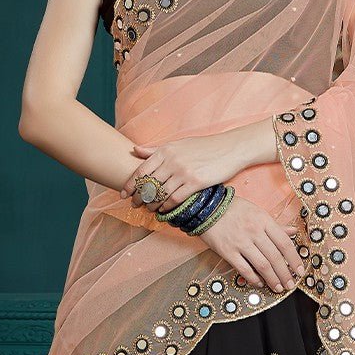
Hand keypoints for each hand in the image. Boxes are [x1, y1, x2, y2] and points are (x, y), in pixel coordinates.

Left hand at [119, 130, 248, 214]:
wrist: (229, 148)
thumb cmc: (203, 146)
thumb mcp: (178, 144)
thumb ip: (156, 149)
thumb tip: (135, 150)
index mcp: (165, 150)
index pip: (141, 170)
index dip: (130, 184)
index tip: (124, 193)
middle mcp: (172, 161)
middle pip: (148, 184)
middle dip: (139, 197)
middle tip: (135, 205)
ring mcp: (183, 172)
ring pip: (160, 194)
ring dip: (152, 205)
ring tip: (149, 209)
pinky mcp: (195, 183)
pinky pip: (175, 199)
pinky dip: (167, 207)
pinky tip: (164, 210)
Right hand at [195, 195, 304, 292]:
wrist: (207, 207)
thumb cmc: (234, 208)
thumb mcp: (257, 211)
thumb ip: (275, 225)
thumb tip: (293, 232)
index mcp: (264, 221)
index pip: (284, 243)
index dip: (295, 259)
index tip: (300, 271)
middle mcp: (255, 232)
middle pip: (275, 257)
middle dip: (285, 274)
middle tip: (290, 284)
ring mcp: (241, 242)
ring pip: (262, 265)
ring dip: (272, 279)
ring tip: (278, 288)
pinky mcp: (227, 251)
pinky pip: (243, 268)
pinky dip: (253, 278)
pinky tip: (259, 283)